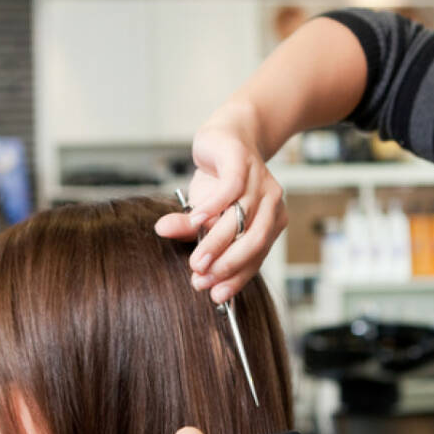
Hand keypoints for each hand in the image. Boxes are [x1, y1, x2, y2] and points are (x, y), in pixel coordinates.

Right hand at [154, 118, 286, 303]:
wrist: (227, 136)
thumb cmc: (218, 181)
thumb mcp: (202, 212)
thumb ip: (189, 228)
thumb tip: (161, 233)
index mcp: (270, 222)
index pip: (256, 257)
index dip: (236, 278)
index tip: (216, 297)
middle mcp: (272, 204)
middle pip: (253, 242)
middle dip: (227, 266)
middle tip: (200, 280)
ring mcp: (260, 181)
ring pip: (241, 219)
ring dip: (217, 243)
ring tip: (196, 260)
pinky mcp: (242, 162)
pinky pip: (231, 190)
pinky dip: (213, 207)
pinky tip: (195, 221)